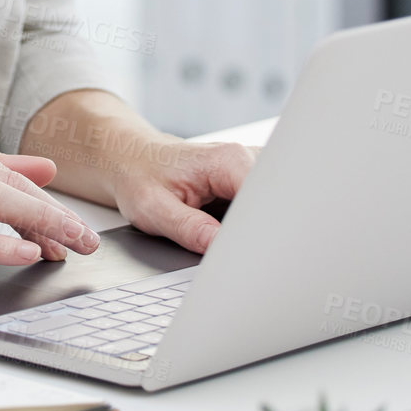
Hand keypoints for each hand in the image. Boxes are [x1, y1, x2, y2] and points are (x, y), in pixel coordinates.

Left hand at [104, 137, 260, 254]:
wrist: (133, 160)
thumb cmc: (140, 177)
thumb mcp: (155, 209)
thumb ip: (190, 229)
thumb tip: (222, 248)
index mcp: (227, 160)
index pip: (267, 198)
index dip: (263, 229)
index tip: (249, 251)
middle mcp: (245, 157)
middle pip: (277, 202)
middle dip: (266, 231)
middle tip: (239, 252)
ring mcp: (250, 168)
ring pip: (274, 206)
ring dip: (261, 228)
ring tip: (227, 238)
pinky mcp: (249, 181)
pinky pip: (263, 206)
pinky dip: (254, 225)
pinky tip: (233, 233)